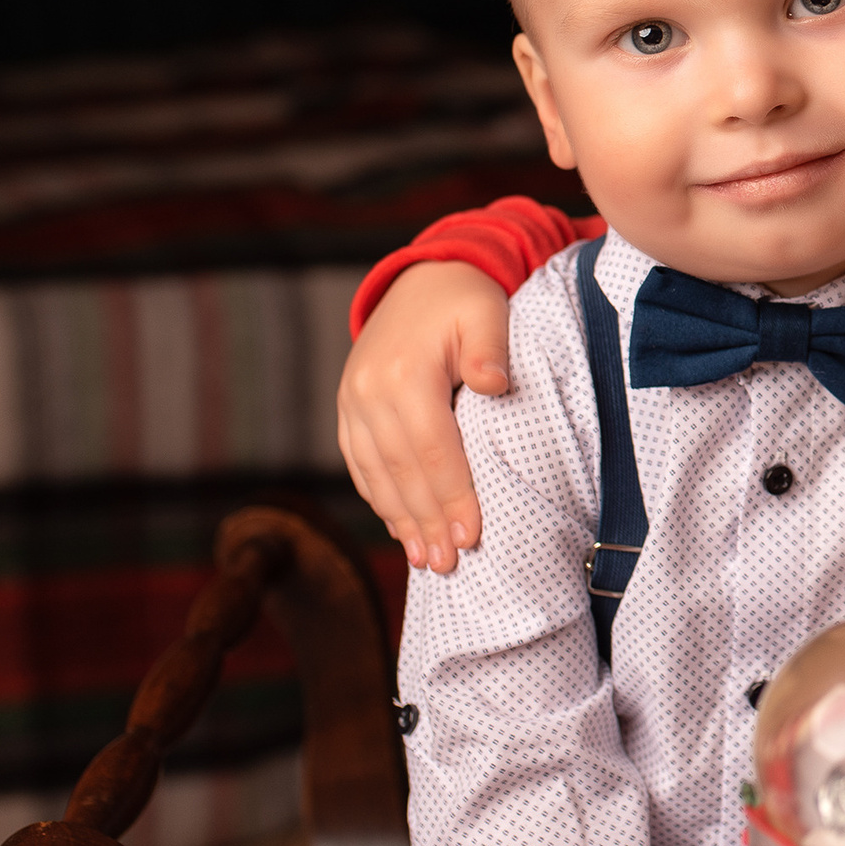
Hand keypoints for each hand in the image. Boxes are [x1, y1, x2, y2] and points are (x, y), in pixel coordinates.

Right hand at [336, 261, 508, 572]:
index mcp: (403, 373)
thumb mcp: (486, 312)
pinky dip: (379, 498)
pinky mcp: (348, 410)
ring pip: (375, 474)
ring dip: (399, 520)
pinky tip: (399, 527)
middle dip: (425, 521)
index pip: (432, 448)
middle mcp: (367, 392)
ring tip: (425, 560)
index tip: (471, 535)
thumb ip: (490, 349)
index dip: (451, 495)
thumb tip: (496, 385)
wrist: (418, 281)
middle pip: (400, 470)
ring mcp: (350, 403)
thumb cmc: (465, 301)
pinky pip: (358, 463)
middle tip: (448, 564)